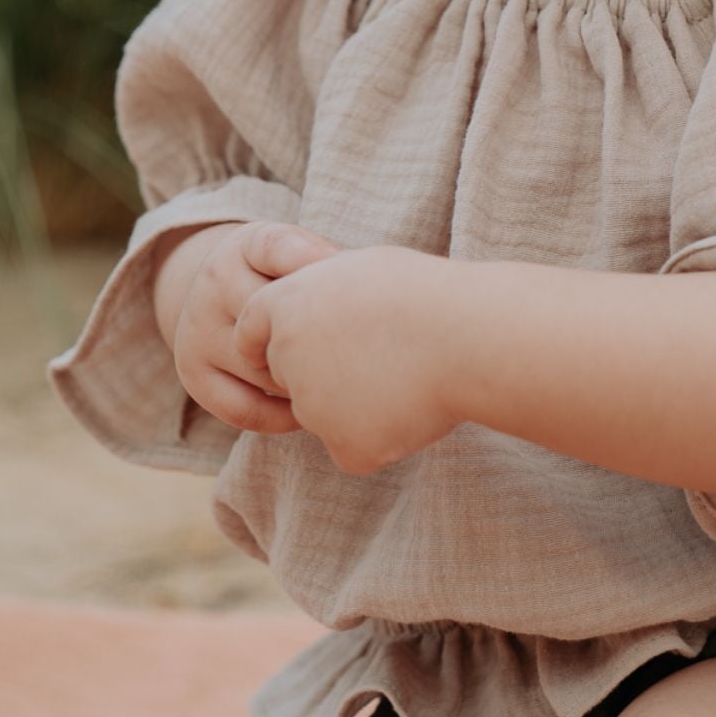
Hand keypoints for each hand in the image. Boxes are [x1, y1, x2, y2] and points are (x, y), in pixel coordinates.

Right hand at [168, 220, 343, 435]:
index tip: (350, 283)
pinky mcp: (195, 376)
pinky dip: (282, 417)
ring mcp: (197, 334)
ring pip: (264, 370)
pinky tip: (308, 406)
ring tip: (340, 380)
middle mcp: (214, 287)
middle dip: (320, 335)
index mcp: (245, 245)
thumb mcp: (293, 245)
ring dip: (305, 379)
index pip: (286, 250)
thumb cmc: (276, 271)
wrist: (215, 292)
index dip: (323, 268)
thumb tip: (350, 283)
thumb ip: (319, 256)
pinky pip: (245, 410)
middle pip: (277, 319)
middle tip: (357, 349)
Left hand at [232, 240, 460, 475]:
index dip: (272, 339)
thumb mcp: (360, 269)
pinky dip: (383, 435)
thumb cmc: (423, 291)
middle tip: (378, 357)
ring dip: (357, 404)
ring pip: (327, 414)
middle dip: (323, 372)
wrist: (464, 334)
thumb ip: (323, 293)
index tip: (297, 345)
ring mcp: (312, 408)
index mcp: (284, 306)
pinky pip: (357, 447)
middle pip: (292, 376)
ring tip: (408, 374)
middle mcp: (286, 358)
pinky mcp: (345, 447)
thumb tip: (320, 307)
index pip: (251, 332)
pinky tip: (415, 408)